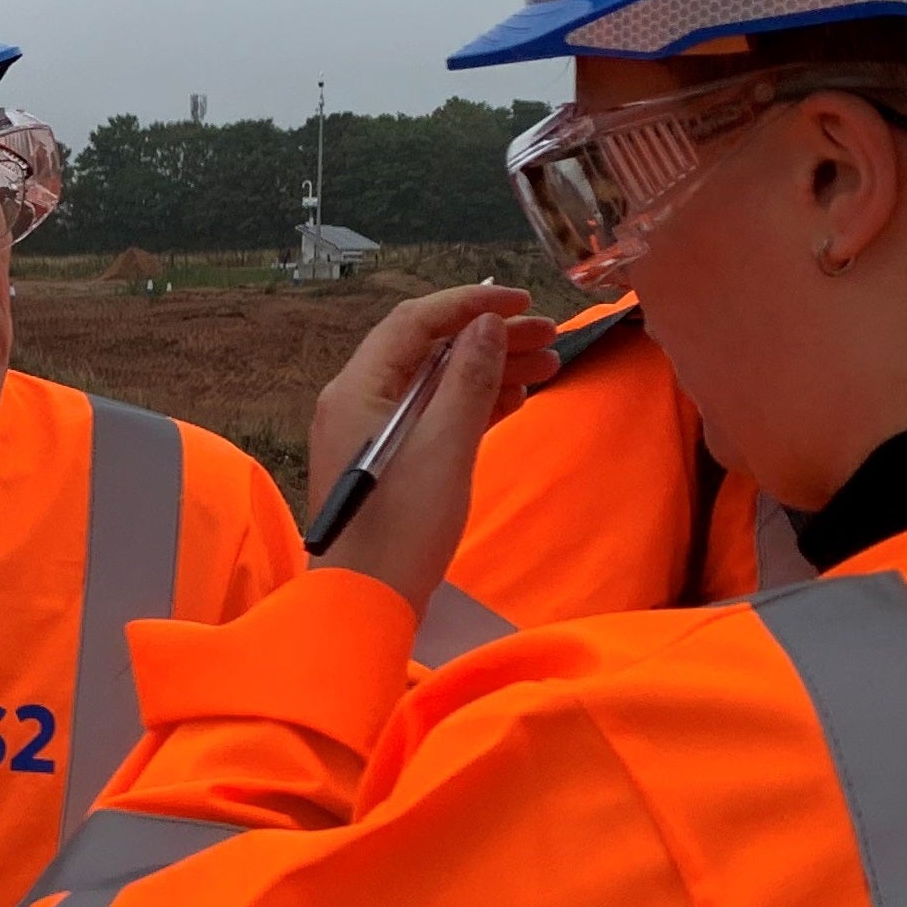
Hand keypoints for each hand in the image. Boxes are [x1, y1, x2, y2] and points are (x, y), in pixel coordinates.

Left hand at [304, 284, 559, 611]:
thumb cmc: (402, 529)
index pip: (415, 322)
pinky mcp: (387, 460)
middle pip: (428, 349)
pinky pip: (432, 415)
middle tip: (549, 337)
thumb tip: (486, 325)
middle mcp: (357, 400)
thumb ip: (467, 381)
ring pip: (435, 382)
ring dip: (488, 370)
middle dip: (489, 338)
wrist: (365, 603)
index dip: (470, 304)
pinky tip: (514, 399)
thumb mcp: (445, 448)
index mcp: (358, 388)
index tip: (522, 303)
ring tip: (547, 367)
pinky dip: (472, 403)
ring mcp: (369, 431)